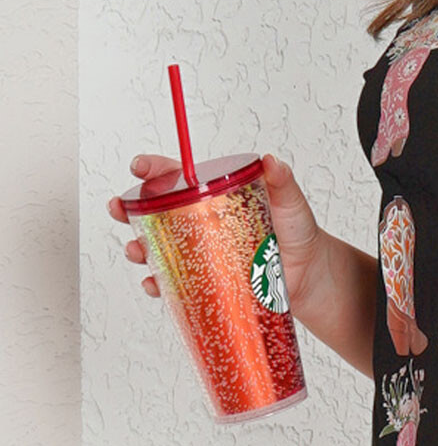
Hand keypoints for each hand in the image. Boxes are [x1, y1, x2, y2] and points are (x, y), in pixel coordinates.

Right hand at [107, 152, 327, 311]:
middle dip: (130, 210)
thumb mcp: (290, 203)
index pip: (178, 178)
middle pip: (157, 213)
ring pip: (159, 248)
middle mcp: (203, 224)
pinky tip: (155, 285)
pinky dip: (160, 285)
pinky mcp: (207, 281)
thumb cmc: (299, 233)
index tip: (139, 168)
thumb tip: (271, 160)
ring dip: (140, 249)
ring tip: (136, 251)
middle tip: (118, 208)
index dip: (155, 171)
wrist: (310, 275)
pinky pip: (175, 283)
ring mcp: (202, 253)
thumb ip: (282, 182)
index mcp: (217, 197)